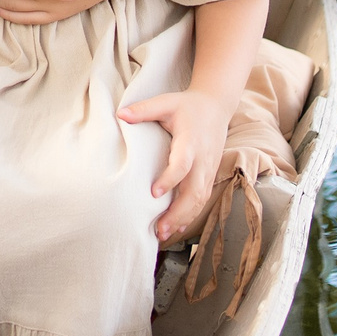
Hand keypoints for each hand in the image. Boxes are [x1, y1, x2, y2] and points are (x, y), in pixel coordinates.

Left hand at [120, 87, 237, 244]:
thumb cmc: (188, 106)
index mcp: (192, 141)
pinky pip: (202, 199)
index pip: (183, 164)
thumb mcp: (166, 102)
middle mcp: (203, 159)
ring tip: (164, 233)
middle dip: (178, 212)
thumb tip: (120, 114)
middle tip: (159, 228)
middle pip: (194, 191)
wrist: (216, 106)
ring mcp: (208, 169)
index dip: (170, 179)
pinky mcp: (210, 176)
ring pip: (200, 200)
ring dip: (183, 218)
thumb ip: (144, 110)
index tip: (154, 193)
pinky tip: (177, 227)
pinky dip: (191, 215)